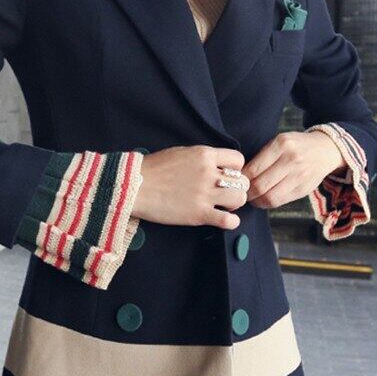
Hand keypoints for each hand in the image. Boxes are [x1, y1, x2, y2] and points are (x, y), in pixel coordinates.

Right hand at [132, 145, 249, 229]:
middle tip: (225, 194)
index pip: (238, 160)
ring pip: (240, 199)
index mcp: (204, 155)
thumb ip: (202, 158)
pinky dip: (231, 222)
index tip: (226, 176)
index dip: (235, 170)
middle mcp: (208, 173)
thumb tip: (216, 165)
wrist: (134, 186)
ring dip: (234, 204)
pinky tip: (223, 220)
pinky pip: (228, 220)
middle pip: (242, 181)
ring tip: (223, 206)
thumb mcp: (182, 153)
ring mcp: (205, 194)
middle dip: (237, 188)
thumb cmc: (153, 169)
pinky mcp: (198, 214)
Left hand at [242, 130, 346, 209]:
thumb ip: (262, 157)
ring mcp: (299, 176)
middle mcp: (291, 160)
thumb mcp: (278, 142)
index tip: (236, 182)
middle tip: (241, 193)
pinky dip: (268, 203)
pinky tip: (264, 198)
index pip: (253, 169)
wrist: (325, 150)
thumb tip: (240, 177)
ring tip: (252, 197)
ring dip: (256, 201)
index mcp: (281, 144)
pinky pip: (280, 202)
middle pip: (260, 186)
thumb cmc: (295, 146)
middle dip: (246, 193)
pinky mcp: (304, 189)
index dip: (241, 180)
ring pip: (269, 197)